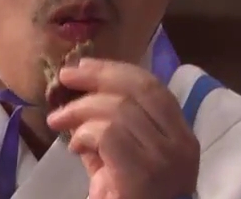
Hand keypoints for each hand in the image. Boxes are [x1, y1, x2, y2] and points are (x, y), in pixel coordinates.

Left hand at [46, 58, 199, 198]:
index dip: (115, 70)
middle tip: (64, 77)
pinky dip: (84, 133)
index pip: (152, 87)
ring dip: (80, 111)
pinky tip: (75, 146)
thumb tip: (77, 95)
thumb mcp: (118, 160)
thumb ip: (106, 128)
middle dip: (96, 76)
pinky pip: (109, 134)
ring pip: (119, 110)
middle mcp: (181, 144)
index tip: (85, 66)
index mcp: (182, 136)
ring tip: (59, 121)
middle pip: (137, 89)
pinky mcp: (144, 173)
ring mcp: (166, 158)